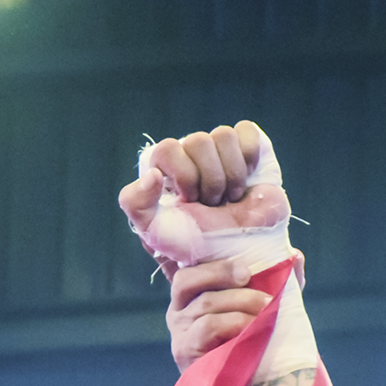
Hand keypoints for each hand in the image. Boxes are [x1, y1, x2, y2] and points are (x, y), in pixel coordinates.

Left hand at [119, 120, 292, 280]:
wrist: (238, 254)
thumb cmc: (194, 246)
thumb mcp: (154, 232)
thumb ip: (136, 203)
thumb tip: (152, 174)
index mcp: (165, 169)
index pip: (167, 149)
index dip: (184, 175)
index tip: (191, 200)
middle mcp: (190, 156)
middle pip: (198, 141)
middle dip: (210, 181)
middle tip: (214, 204)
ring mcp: (219, 151)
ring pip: (224, 135)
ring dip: (232, 174)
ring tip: (231, 197)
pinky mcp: (247, 149)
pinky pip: (247, 130)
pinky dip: (250, 156)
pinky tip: (248, 179)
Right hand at [164, 258, 273, 373]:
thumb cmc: (254, 345)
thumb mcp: (265, 309)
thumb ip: (278, 281)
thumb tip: (295, 255)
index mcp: (191, 296)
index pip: (187, 269)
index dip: (211, 264)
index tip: (246, 270)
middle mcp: (177, 311)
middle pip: (188, 279)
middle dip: (224, 274)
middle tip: (255, 282)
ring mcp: (178, 332)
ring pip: (205, 303)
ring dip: (241, 302)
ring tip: (267, 309)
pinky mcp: (184, 351)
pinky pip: (208, 326)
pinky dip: (235, 322)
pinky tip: (252, 329)